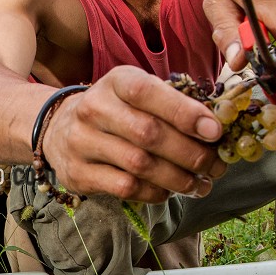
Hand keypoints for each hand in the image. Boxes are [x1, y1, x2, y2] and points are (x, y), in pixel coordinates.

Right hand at [40, 67, 229, 203]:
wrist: (61, 129)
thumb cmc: (117, 111)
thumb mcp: (138, 95)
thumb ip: (173, 104)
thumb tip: (215, 129)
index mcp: (116, 82)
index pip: (147, 93)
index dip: (184, 112)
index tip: (215, 131)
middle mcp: (94, 108)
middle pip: (148, 134)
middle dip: (190, 153)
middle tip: (215, 166)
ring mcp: (81, 142)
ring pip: (140, 165)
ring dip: (178, 179)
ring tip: (200, 185)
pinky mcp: (78, 173)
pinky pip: (125, 188)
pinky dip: (155, 192)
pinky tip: (169, 191)